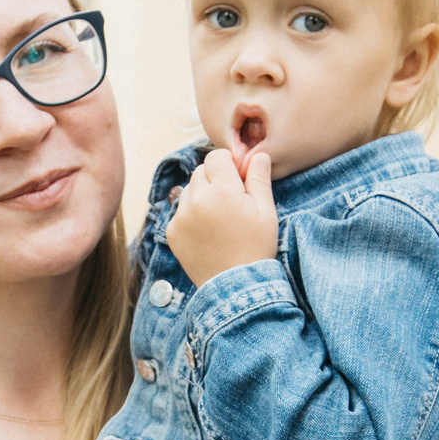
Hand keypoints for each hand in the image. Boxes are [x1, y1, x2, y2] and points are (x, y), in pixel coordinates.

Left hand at [165, 148, 276, 285]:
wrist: (236, 285)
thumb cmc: (256, 246)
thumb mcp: (266, 211)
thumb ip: (259, 178)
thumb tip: (257, 154)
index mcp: (223, 190)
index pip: (216, 157)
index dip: (228, 165)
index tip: (237, 180)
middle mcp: (197, 199)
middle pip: (201, 172)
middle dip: (214, 181)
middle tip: (229, 203)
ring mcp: (181, 216)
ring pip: (189, 191)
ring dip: (201, 197)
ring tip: (218, 220)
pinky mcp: (172, 231)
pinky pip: (180, 212)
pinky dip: (191, 216)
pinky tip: (207, 233)